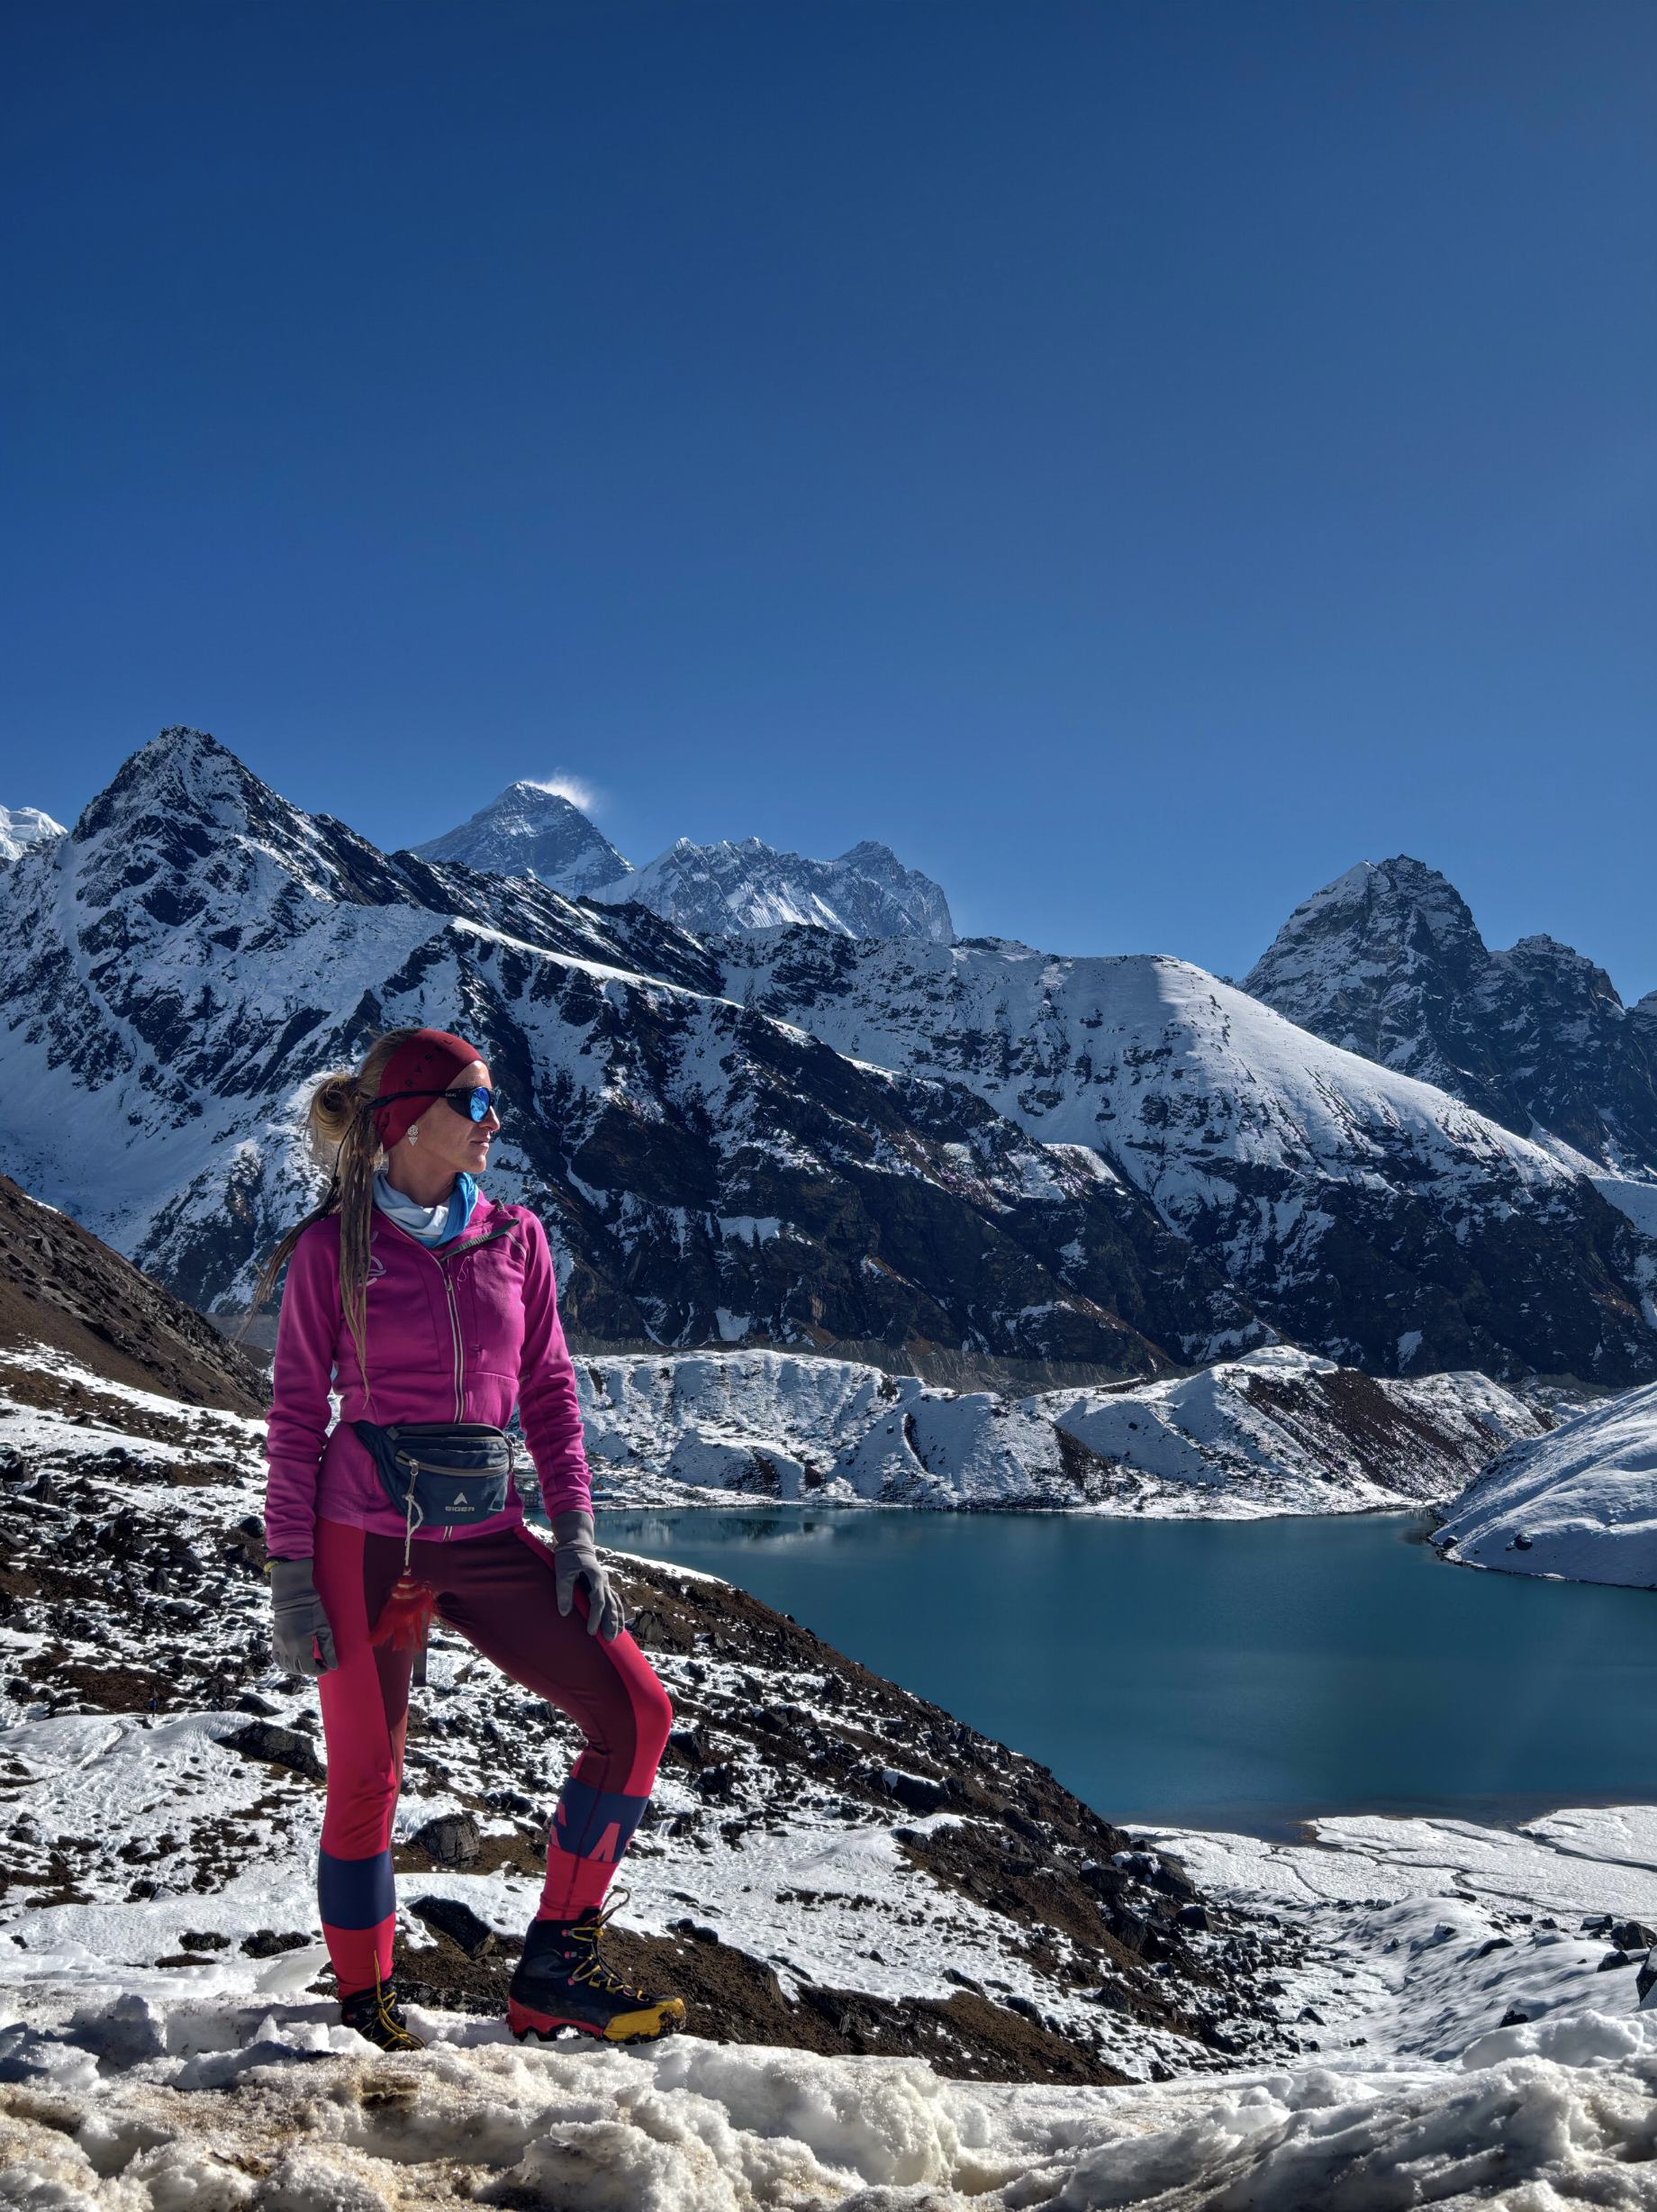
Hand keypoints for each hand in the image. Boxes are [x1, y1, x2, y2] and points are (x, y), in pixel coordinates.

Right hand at [268, 1557, 338, 1675]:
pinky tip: (295, 1660)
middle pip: (299, 1669)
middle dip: (311, 1670)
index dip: (318, 1670)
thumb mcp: (324, 1628)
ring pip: (287, 1667)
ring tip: (309, 1661)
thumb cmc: (312, 1609)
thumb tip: (333, 1666)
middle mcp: (288, 1648)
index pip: (309, 1668)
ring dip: (299, 1669)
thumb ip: (328, 1649)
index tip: (326, 1667)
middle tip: (320, 1662)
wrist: (293, 1596)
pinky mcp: (275, 1641)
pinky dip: (285, 1664)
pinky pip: (277, 1659)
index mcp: (301, 1646)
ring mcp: (280, 1645)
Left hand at [549, 1510, 625, 1641]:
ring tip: (618, 1634)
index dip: (596, 1617)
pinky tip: (619, 1622)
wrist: (576, 1543)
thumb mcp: (562, 1572)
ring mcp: (605, 1582)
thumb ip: (564, 1591)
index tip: (591, 1632)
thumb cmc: (567, 1557)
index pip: (598, 1601)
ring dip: (617, 1619)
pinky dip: (617, 1612)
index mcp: (595, 1577)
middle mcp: (603, 1581)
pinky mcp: (603, 1584)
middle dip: (611, 1623)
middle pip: (611, 1605)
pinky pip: (614, 1600)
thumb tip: (565, 1613)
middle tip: (610, 1639)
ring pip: (615, 1603)